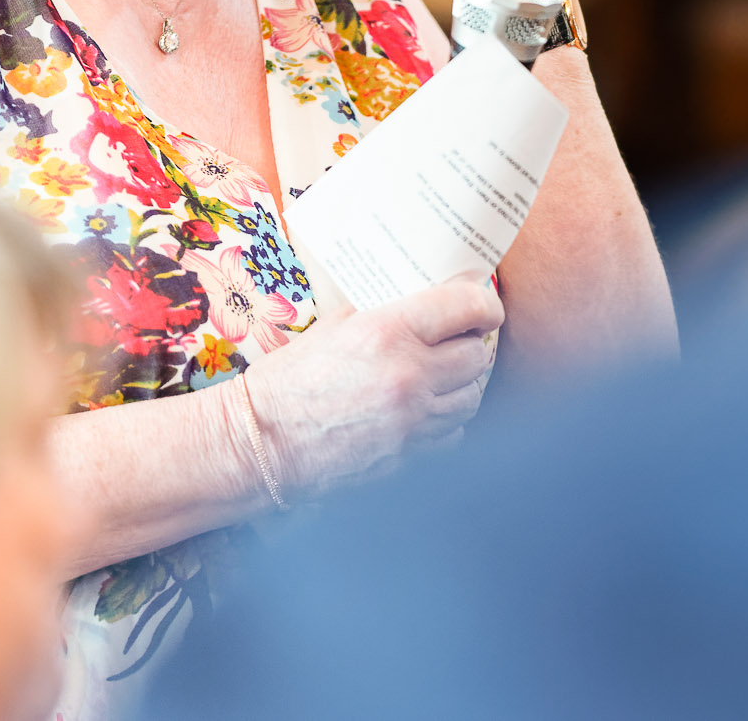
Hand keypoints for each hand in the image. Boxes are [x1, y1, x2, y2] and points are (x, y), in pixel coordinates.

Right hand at [244, 273, 502, 497]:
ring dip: (463, 384)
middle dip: (472, 345)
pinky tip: (426, 410)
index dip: (485, 303)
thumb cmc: (292, 378)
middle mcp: (408, 376)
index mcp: (388, 332)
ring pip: (472, 398)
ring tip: (443, 374)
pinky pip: (453, 434)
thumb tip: (430, 293)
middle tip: (458, 339)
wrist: (262, 441)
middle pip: (478, 356)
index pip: (468, 307)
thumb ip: (386, 310)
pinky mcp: (408, 456)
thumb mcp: (336, 325)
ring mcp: (411, 421)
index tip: (484, 306)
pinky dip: (447, 421)